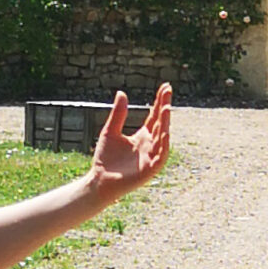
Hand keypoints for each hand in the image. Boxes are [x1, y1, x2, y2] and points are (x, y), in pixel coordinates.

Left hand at [87, 83, 171, 198]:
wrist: (100, 181)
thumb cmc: (105, 159)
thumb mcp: (110, 131)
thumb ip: (118, 114)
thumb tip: (122, 93)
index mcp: (142, 136)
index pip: (154, 116)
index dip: (160, 102)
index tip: (165, 87)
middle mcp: (150, 145)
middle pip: (160, 122)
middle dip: (164, 107)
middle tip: (167, 90)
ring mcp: (152, 156)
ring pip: (162, 136)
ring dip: (165, 122)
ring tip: (166, 108)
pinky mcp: (151, 168)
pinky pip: (161, 154)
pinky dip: (164, 143)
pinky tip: (165, 131)